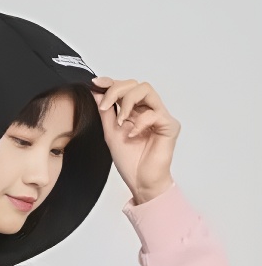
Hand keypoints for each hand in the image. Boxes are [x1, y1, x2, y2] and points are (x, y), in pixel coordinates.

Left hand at [91, 77, 180, 203]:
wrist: (140, 182)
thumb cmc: (130, 162)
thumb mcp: (111, 133)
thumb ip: (106, 112)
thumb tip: (96, 92)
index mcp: (136, 111)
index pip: (126, 88)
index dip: (111, 82)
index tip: (96, 84)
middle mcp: (149, 110)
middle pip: (135, 84)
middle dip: (116, 91)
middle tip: (105, 107)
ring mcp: (161, 116)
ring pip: (146, 90)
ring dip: (128, 101)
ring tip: (120, 120)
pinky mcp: (170, 125)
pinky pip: (154, 113)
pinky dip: (140, 122)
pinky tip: (132, 135)